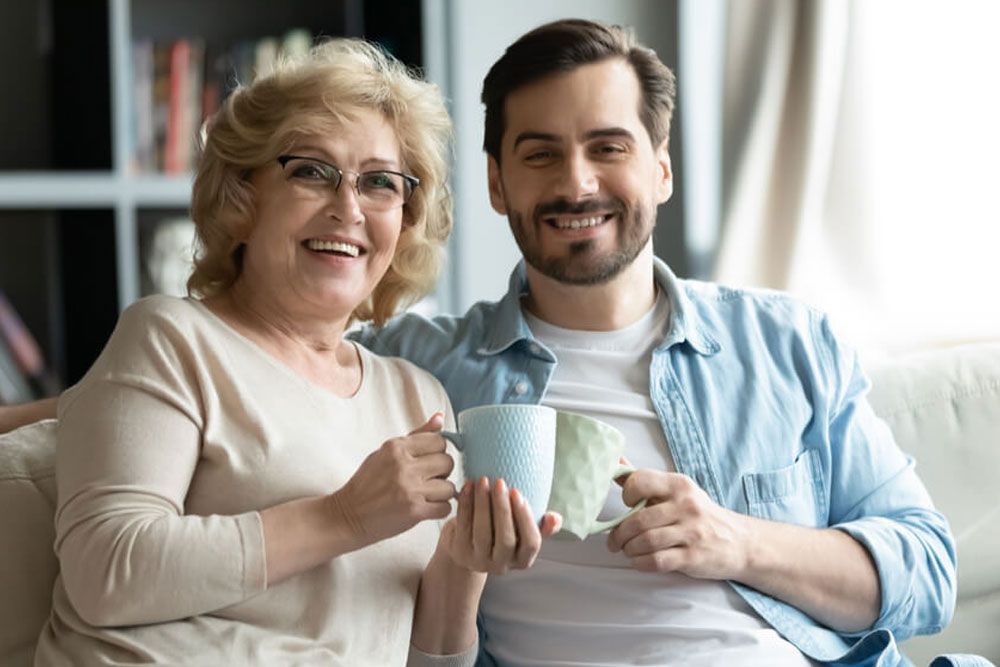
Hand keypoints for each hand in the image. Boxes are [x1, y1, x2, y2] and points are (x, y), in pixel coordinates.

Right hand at [329, 413, 455, 545]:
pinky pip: (445, 507)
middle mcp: (403, 465)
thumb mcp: (386, 453)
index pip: (439, 440)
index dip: (438, 452)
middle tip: (428, 480)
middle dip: (442, 472)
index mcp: (396, 447)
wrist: (348, 515)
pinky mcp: (414, 511)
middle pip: (447, 462)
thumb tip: (440, 417)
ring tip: (426, 495)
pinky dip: (439, 509)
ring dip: (442, 493)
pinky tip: (426, 508)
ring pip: (449, 487)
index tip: (428, 461)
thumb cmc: (367, 484)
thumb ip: (416, 435)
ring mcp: (409, 489)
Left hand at [439, 476, 561, 574]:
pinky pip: (463, 525)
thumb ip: (542, 525)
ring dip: (482, 504)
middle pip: (506, 539)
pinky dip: (465, 504)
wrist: (468, 544)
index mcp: (523, 560)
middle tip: (500, 482)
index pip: (531, 543)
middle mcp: (502, 565)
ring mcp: (479, 561)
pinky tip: (468, 486)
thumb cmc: (502, 531)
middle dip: (503, 509)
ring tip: (483, 480)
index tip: (518, 493)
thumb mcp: (523, 531)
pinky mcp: (460, 552)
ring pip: (482, 532)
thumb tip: (555, 518)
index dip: (526, 519)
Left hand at [606, 468, 750, 579]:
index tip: (626, 506)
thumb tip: (615, 462)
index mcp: (679, 485)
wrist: (740, 542)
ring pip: (645, 541)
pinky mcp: (693, 556)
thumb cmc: (699, 515)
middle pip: (638, 519)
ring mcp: (692, 531)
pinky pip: (657, 561)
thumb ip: (645, 481)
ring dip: (629, 549)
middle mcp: (686, 505)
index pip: (640, 481)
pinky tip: (639, 561)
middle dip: (620, 533)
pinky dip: (640, 563)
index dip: (626, 495)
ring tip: (627, 550)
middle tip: (615, 540)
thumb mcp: (677, 492)